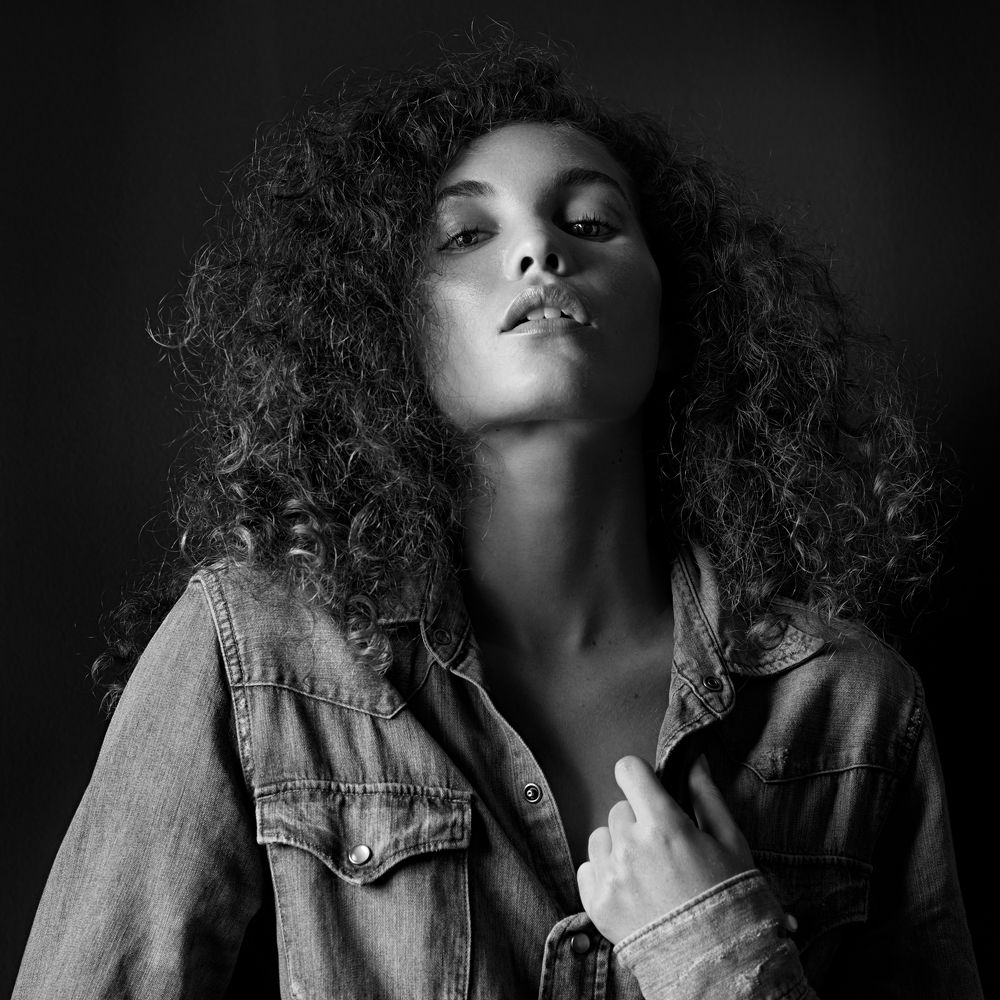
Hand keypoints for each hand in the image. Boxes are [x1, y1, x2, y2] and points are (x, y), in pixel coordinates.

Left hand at [577, 754, 754, 944]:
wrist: (716, 963)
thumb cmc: (728, 898)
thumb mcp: (730, 841)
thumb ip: (706, 793)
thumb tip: (692, 759)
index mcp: (664, 825)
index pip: (628, 771)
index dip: (639, 777)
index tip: (646, 789)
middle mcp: (630, 847)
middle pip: (619, 808)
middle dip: (638, 821)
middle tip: (663, 849)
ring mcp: (610, 876)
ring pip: (601, 836)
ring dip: (619, 847)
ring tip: (647, 872)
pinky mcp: (596, 903)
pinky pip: (587, 868)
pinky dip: (604, 875)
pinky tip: (632, 890)